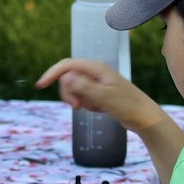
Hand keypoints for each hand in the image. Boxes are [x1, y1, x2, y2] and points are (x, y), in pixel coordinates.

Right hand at [36, 58, 160, 131]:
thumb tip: (66, 79)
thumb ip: (84, 87)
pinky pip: (81, 96)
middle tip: (76, 107)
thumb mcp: (104, 97)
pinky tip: (97, 109)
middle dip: (67, 93)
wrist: (144, 117)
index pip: (67, 65)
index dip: (52, 73)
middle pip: (67, 78)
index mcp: (96, 68)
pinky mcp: (97, 92)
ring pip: (73, 89)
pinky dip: (84, 104)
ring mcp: (96, 82)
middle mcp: (95, 72)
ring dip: (76, 100)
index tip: (40, 85)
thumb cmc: (128, 105)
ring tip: (90, 108)